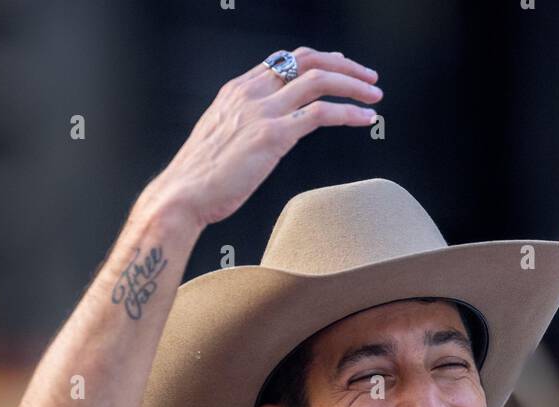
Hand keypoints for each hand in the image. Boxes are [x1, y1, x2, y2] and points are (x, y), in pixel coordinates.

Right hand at [145, 48, 381, 231]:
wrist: (183, 195)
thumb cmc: (200, 179)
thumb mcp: (221, 140)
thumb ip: (244, 128)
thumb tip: (264, 135)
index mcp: (237, 90)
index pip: (285, 60)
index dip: (319, 60)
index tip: (342, 66)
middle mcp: (252, 92)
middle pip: (308, 61)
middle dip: (344, 65)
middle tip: (369, 77)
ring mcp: (263, 111)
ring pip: (320, 80)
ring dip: (354, 85)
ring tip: (375, 95)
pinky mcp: (274, 135)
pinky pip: (321, 113)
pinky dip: (349, 113)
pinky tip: (366, 119)